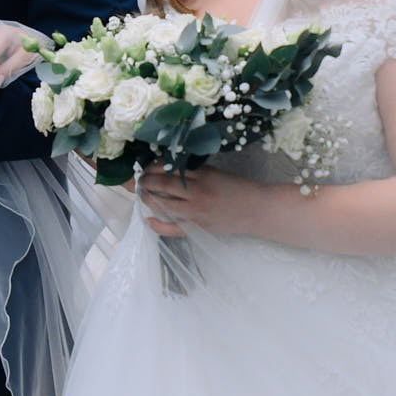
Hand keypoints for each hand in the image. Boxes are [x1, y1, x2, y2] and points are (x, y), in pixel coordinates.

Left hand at [139, 167, 266, 238]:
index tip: (147, 167)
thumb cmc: (238, 188)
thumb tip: (169, 171)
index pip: (170, 168)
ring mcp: (196, 211)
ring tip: (142, 194)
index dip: (153, 167)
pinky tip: (149, 219)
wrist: (256, 209)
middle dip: (146, 182)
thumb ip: (195, 172)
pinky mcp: (198, 227)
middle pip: (162, 184)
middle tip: (139, 180)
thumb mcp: (216, 173)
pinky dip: (158, 225)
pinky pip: (173, 228)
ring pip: (163, 204)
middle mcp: (196, 192)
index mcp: (202, 175)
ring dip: (148, 198)